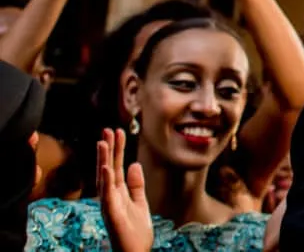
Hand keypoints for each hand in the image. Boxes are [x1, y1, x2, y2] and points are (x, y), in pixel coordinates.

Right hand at [95, 128, 153, 251]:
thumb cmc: (136, 232)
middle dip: (109, 149)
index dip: (116, 149)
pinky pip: (108, 194)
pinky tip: (105, 167)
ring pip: (104, 178)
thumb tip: (134, 164)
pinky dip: (106, 180)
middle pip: (108, 168)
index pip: (116, 167)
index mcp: (119, 193)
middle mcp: (111, 197)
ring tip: (103, 142)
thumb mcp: (140, 203)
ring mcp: (109, 205)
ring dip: (103, 160)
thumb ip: (136, 185)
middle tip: (109, 129)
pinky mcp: (111, 214)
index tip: (118, 132)